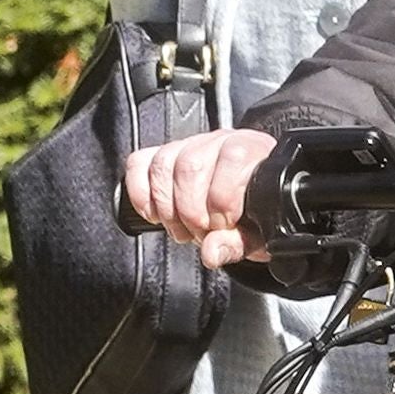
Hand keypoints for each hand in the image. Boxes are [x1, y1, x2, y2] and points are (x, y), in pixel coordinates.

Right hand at [126, 125, 284, 267]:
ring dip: (166, 207)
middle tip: (200, 232)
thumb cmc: (254, 215)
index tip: (223, 225)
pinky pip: (139, 163)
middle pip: (190, 165)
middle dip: (191, 210)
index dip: (222, 199)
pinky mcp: (161, 155)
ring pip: (162, 164)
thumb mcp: (256, 236)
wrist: (246, 207)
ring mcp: (188, 145)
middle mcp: (218, 142)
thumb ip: (237, 244)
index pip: (231, 158)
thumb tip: (211, 252)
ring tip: (181, 228)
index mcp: (251, 152)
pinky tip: (155, 214)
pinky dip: (140, 193)